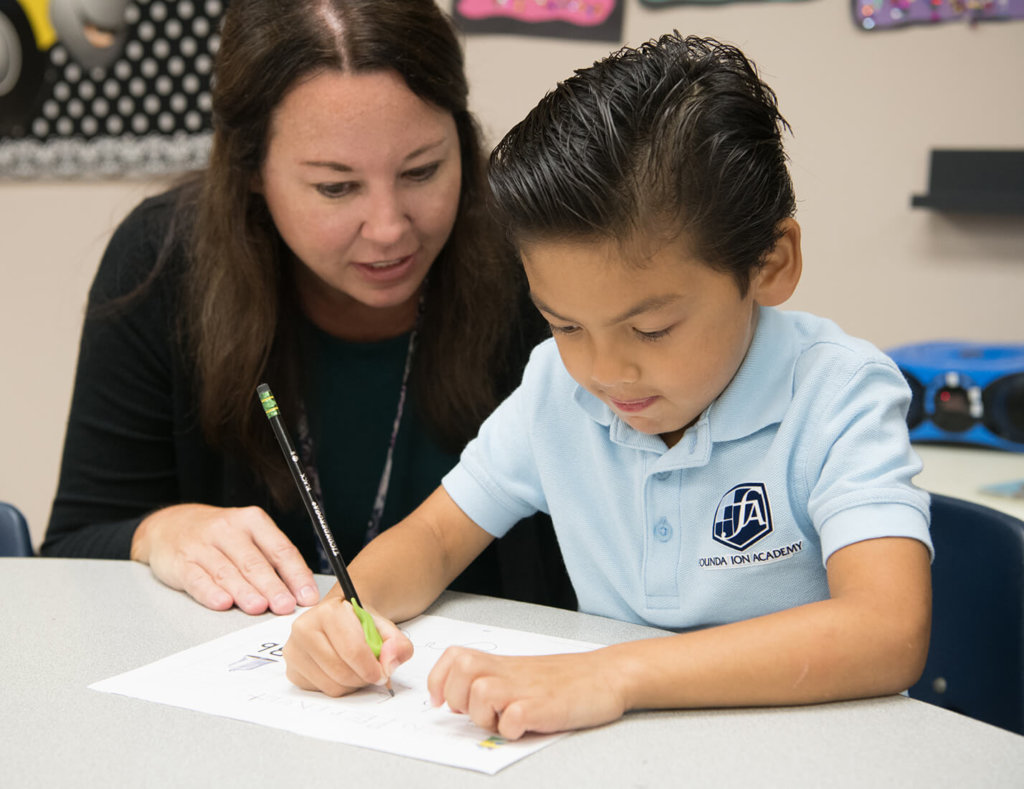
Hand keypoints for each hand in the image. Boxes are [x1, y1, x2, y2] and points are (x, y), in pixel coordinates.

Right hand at [130, 503, 319, 613]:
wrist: (169, 524)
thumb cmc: (218, 536)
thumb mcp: (248, 536)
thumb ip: (271, 560)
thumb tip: (299, 591)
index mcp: (253, 521)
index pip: (280, 549)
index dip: (296, 574)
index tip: (307, 596)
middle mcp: (229, 530)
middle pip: (255, 562)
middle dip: (272, 586)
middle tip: (285, 605)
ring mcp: (203, 545)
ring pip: (227, 571)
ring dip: (244, 591)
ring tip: (258, 607)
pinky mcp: (180, 561)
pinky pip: (197, 578)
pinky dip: (210, 592)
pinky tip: (222, 603)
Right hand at [283, 596, 412, 695]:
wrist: (340, 619)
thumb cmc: (358, 623)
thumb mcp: (384, 626)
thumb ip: (397, 643)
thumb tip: (389, 663)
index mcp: (328, 611)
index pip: (352, 650)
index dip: (373, 668)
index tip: (383, 673)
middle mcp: (304, 628)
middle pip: (342, 671)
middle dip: (364, 677)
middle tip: (373, 671)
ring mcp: (294, 651)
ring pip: (332, 686)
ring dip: (352, 684)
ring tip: (357, 668)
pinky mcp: (292, 671)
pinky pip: (322, 692)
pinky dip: (338, 687)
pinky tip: (341, 671)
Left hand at [427, 647, 627, 739]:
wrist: (606, 676)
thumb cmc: (566, 680)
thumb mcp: (523, 673)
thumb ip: (493, 680)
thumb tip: (456, 701)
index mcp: (501, 664)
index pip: (455, 656)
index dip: (439, 679)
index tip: (440, 701)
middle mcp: (509, 673)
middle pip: (461, 670)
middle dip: (457, 696)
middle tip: (475, 712)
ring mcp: (526, 690)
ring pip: (479, 693)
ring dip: (482, 715)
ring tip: (501, 721)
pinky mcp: (544, 709)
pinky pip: (512, 719)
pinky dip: (511, 729)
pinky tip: (523, 728)